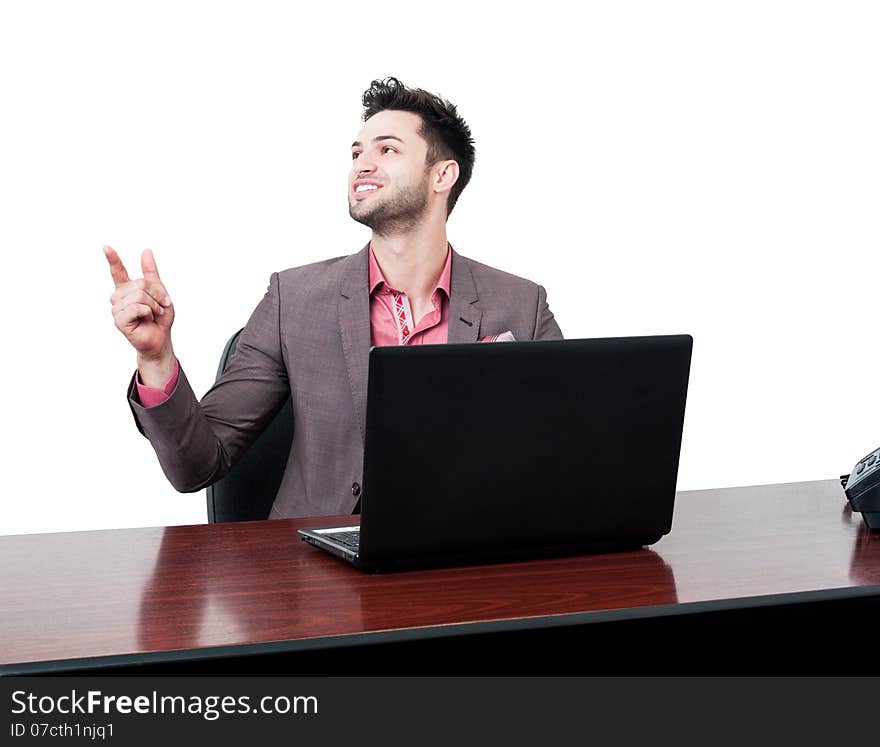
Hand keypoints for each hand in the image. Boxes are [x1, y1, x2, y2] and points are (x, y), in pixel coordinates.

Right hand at [105, 246, 174, 368]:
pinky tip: (147, 319)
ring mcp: (117, 309)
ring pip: (138, 296)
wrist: (161, 338)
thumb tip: (146, 251)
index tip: (106, 247)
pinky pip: (136, 308)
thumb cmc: (160, 318)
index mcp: (128, 290)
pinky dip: (148, 313)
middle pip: (139, 284)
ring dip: (154, 305)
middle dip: (157, 295)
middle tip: (161, 307)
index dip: (113, 260)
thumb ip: (151, 274)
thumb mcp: (160, 292)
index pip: (118, 272)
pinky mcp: (119, 320)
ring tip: (154, 315)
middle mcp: (119, 298)